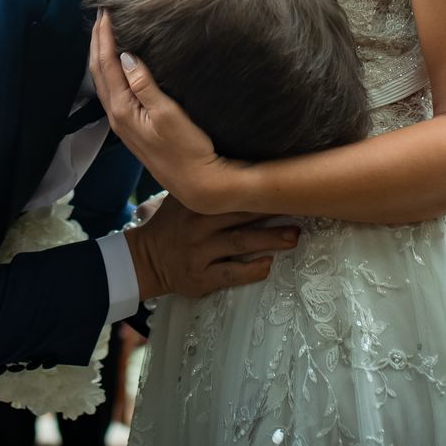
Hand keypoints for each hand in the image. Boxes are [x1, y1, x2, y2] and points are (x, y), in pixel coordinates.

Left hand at [90, 13, 241, 213]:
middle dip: (96, 41)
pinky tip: (117, 64)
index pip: (107, 64)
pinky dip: (109, 70)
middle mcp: (117, 115)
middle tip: (100, 14)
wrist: (197, 183)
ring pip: (103, 81)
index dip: (104, 36)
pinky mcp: (132, 126)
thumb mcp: (168, 114)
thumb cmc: (188, 149)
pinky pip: (112, 90)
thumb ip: (144, 84)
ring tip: (103, 32)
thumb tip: (124, 55)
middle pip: (98, 71)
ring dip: (100, 54)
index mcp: (122, 109)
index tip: (105, 10)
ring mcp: (123, 122)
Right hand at [121, 194, 298, 300]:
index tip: (284, 181)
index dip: (258, 187)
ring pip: (241, 243)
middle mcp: (197, 225)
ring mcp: (199, 253)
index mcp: (195, 202)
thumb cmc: (170, 226)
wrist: (144, 260)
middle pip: (241, 215)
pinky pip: (231, 273)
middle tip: (301, 206)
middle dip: (272, 210)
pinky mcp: (200, 278)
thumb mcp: (181, 199)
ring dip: (271, 239)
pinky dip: (252, 270)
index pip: (231, 191)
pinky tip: (269, 265)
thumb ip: (206, 186)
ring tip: (294, 236)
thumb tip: (243, 167)